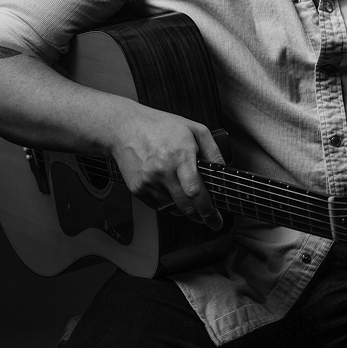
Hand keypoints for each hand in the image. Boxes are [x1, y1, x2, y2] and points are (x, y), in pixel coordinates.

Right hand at [110, 105, 224, 229]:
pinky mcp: (137, 189)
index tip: (216, 221)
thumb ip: (213, 151)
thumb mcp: (194, 129)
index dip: (208, 211)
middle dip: (200, 216)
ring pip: (172, 208)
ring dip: (184, 208)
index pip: (195, 192)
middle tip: (209, 218)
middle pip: (186, 207)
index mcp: (180, 156)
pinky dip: (167, 203)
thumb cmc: (159, 126)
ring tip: (185, 193)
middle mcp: (163, 171)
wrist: (124, 127)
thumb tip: (222, 172)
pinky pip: (158, 206)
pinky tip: (168, 188)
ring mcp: (148, 181)